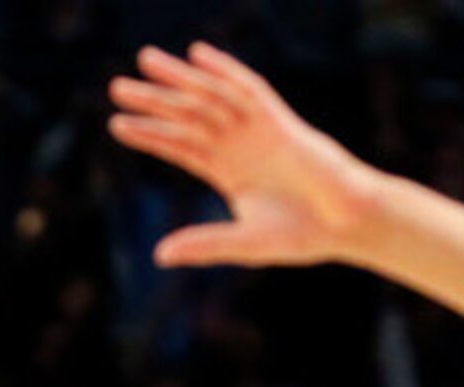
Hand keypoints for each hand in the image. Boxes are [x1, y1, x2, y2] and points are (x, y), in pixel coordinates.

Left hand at [107, 45, 386, 269]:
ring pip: (210, 98)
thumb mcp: (243, 242)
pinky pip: (249, 89)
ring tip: (146, 61)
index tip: (116, 124)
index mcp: (229, 171)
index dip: (149, 135)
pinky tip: (200, 54)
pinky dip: (225, 71)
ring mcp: (259, 130)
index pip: (179, 147)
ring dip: (180, 78)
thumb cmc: (302, 234)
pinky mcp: (280, 121)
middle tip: (117, 87)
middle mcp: (239, 145)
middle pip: (187, 116)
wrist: (347, 223)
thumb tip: (159, 255)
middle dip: (154, 100)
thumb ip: (203, 244)